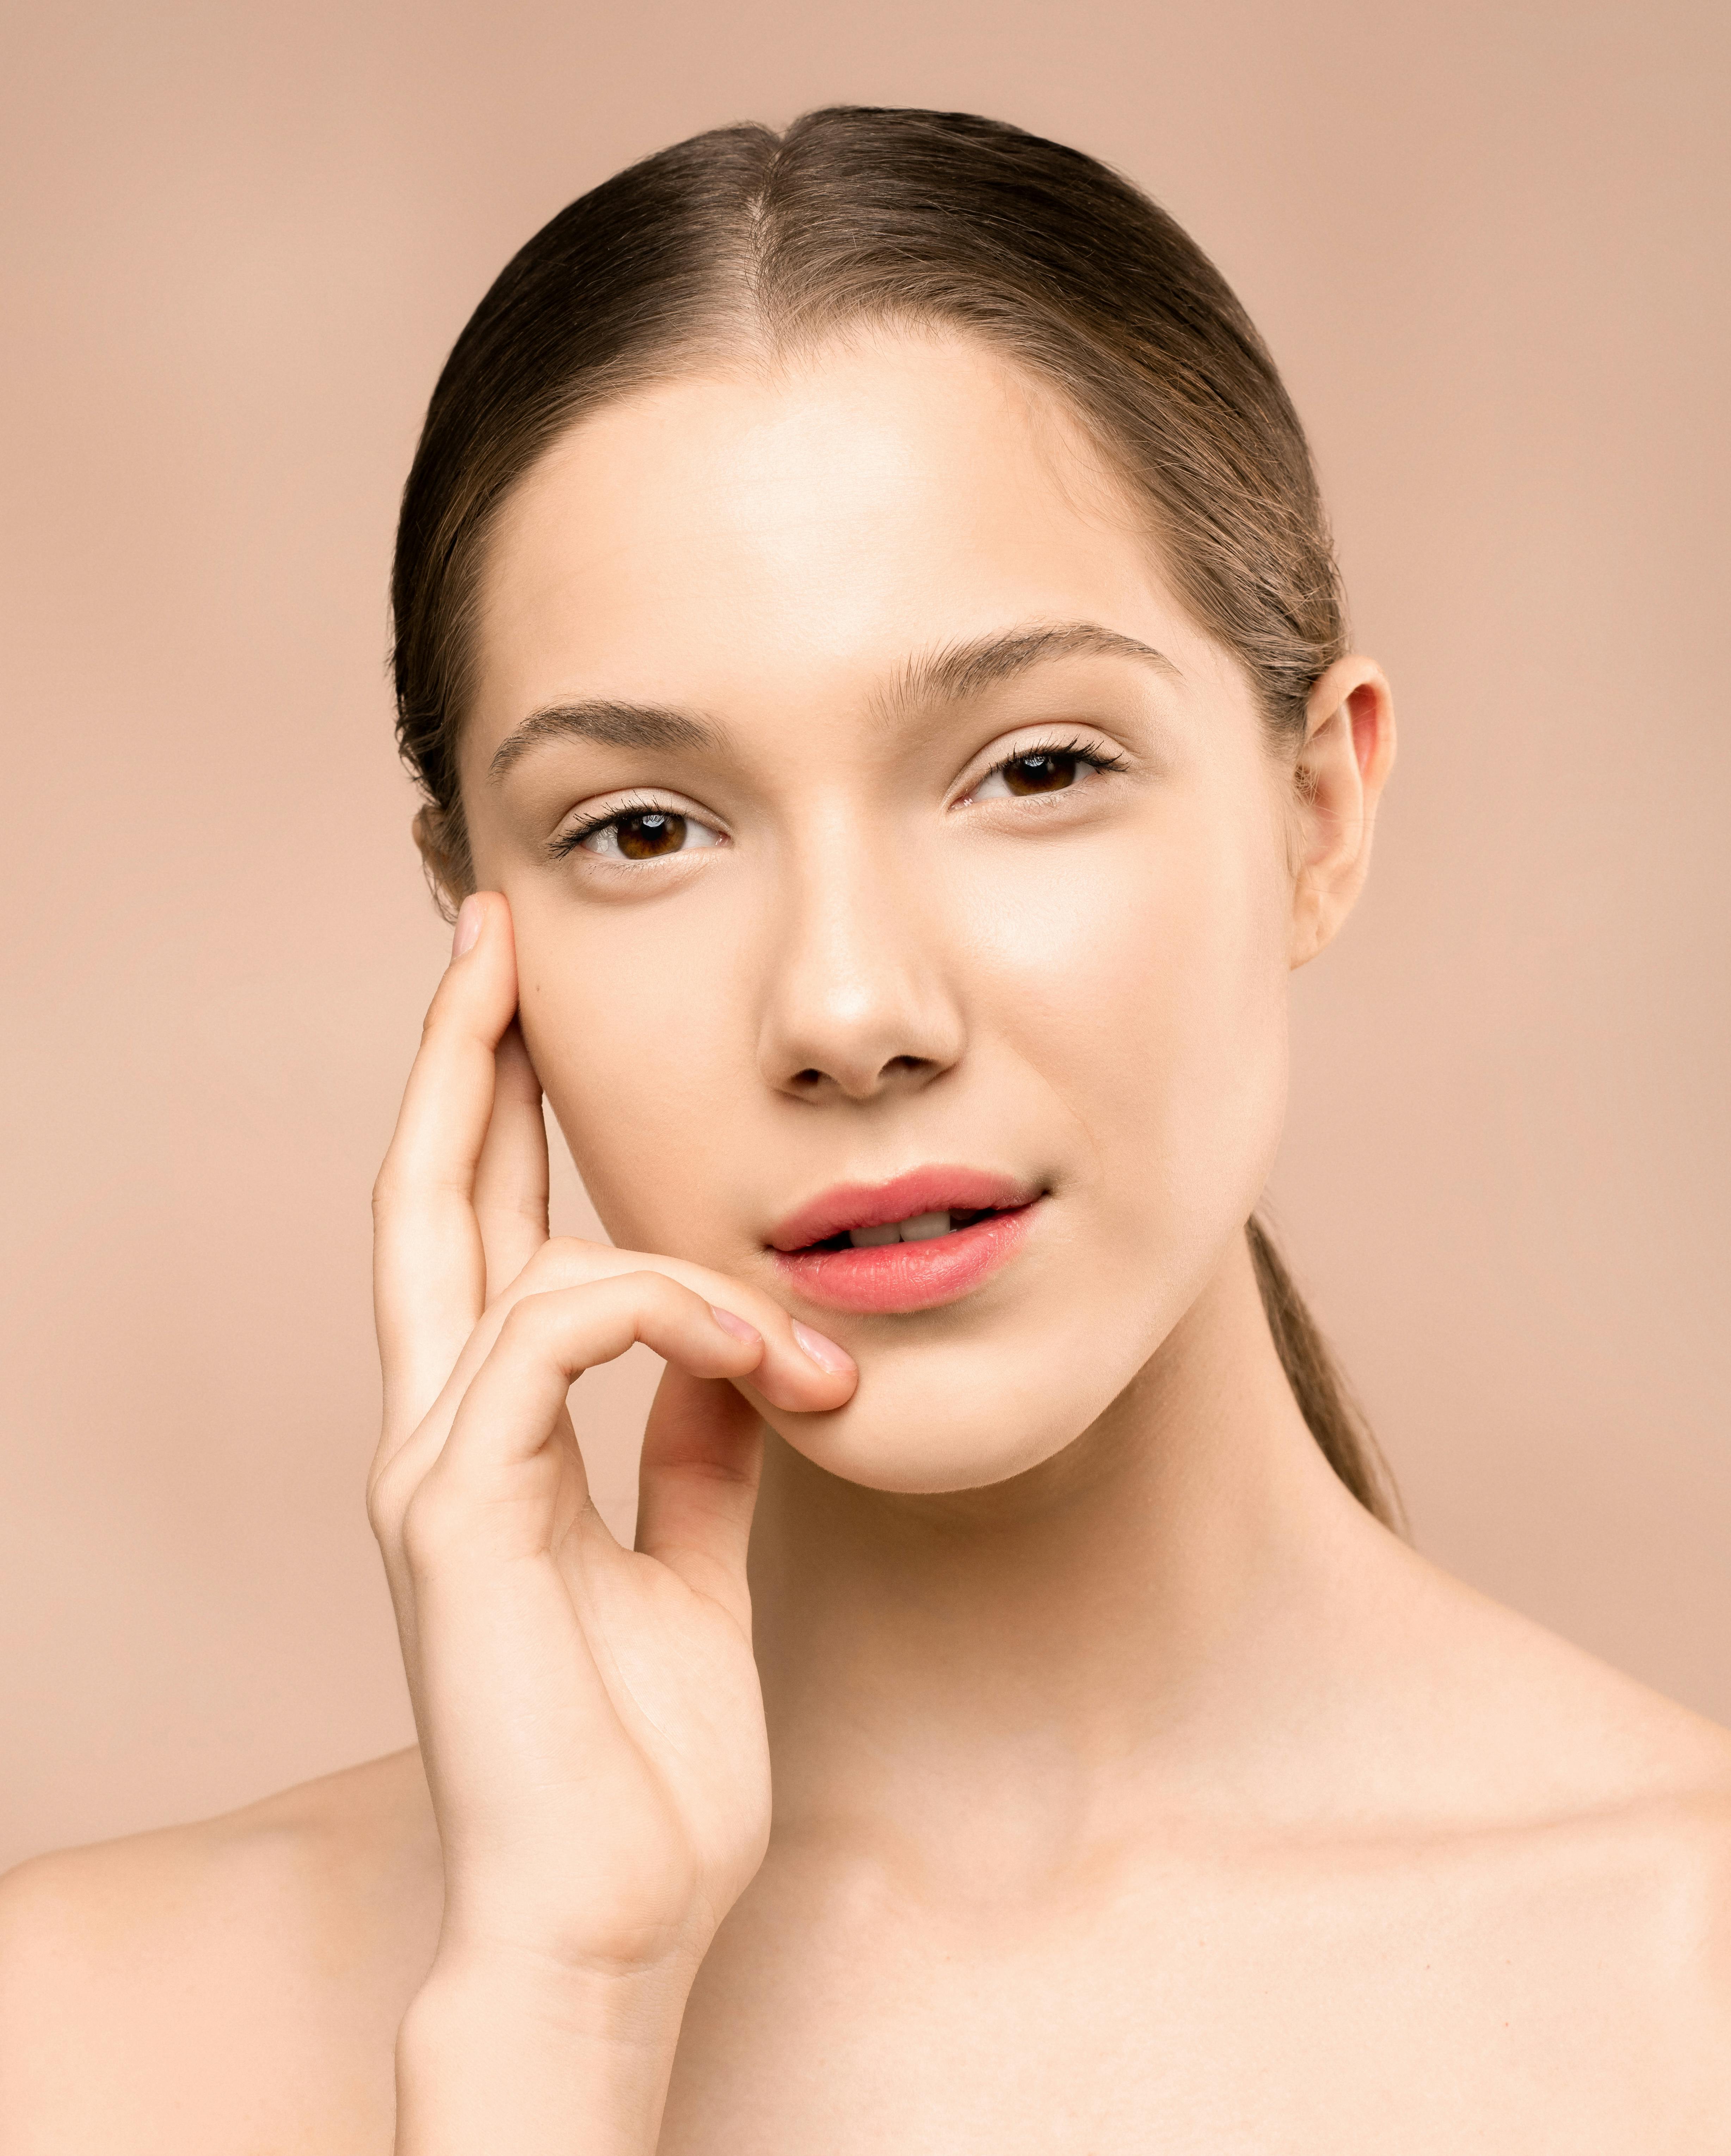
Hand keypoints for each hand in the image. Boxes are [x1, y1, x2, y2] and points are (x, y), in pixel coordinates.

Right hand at [369, 892, 855, 2015]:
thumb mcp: (689, 1559)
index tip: (522, 1006)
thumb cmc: (643, 1761)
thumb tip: (735, 1351)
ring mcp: (430, 1467)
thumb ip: (693, 1449)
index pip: (469, 1233)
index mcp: (488, 1440)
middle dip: (460, 1057)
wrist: (614, 1916)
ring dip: (681, 1259)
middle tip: (492, 933)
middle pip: (424, 1194)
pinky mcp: (456, 1508)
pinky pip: (559, 1334)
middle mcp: (435, 1432)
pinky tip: (772, 1362)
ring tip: (803, 1337)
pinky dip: (674, 1318)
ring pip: (509, 1254)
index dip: (484, 1112)